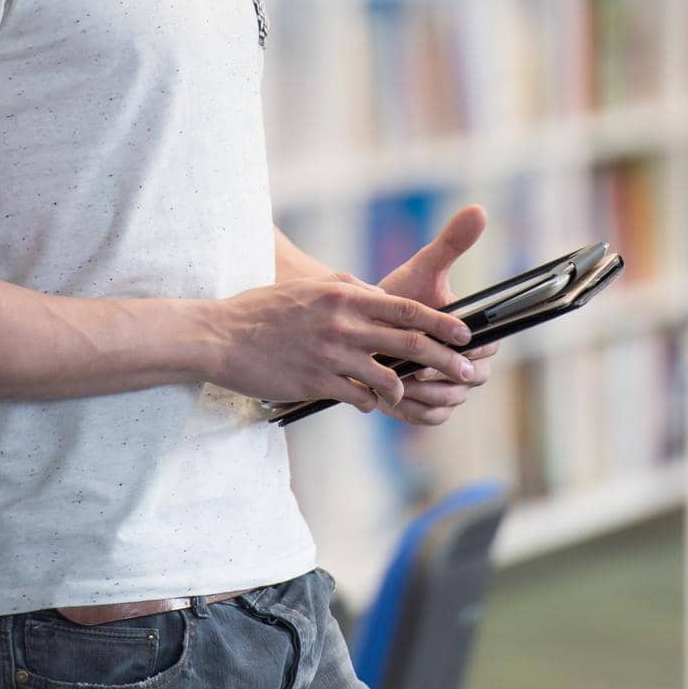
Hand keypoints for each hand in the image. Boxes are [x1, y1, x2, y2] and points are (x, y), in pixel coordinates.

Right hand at [206, 273, 474, 414]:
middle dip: (443, 359)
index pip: (404, 307)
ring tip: (407, 391)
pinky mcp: (317, 383)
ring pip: (387, 377)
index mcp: (342, 294)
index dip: (439, 321)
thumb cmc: (263, 310)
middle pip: (407, 342)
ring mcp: (330, 355)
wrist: (221, 336)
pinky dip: (368, 400)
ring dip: (403, 387)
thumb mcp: (307, 288)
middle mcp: (341, 323)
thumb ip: (345, 290)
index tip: (464, 333)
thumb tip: (377, 295)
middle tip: (466, 371)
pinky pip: (359, 397)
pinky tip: (366, 399)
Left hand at [374, 204, 498, 425]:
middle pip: (473, 380)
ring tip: (395, 384)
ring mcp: (446, 385)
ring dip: (425, 396)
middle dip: (444, 378)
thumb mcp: (422, 269)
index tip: (439, 345)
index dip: (468, 351)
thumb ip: (451, 243)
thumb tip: (479, 210)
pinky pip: (431, 418)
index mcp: (469, 331)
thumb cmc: (394, 295)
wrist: (357, 323)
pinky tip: (389, 399)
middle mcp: (464, 361)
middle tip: (412, 371)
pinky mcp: (426, 405)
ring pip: (451, 402)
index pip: (487, 348)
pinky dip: (413, 412)